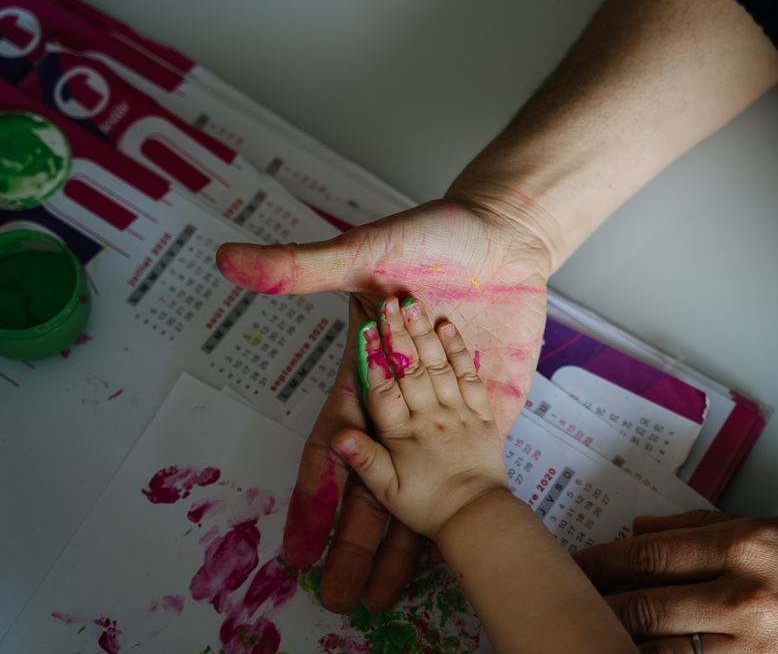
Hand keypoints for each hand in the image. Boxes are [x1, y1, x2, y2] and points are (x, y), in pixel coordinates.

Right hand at [216, 199, 549, 611]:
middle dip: (353, 535)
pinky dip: (460, 501)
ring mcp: (445, 405)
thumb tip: (226, 260)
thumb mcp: (364, 250)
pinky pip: (468, 462)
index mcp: (365, 370)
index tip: (297, 547)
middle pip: (372, 478)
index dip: (314, 496)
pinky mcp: (488, 403)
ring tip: (384, 588)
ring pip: (417, 481)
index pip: (333, 446)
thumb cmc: (430, 236)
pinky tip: (453, 541)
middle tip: (338, 590)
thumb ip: (302, 266)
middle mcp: (402, 396)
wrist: (504, 235)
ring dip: (400, 534)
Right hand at [331, 295, 509, 539]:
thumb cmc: (431, 507)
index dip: (373, 358)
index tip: (366, 330)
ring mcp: (458, 411)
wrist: (480, 517)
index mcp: (403, 434)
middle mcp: (430, 416)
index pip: (383, 389)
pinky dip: (458, 350)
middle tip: (389, 302)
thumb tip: (338, 436)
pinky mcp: (482, 413)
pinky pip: (469, 376)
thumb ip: (364, 459)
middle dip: (397, 334)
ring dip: (424, 333)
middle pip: (410, 368)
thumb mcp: (388, 491)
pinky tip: (448, 328)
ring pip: (438, 366)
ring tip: (413, 305)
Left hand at [572, 510, 777, 652]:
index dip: (601, 560)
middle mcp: (744, 597)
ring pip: (660, 651)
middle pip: (643, 606)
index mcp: (747, 544)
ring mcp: (754, 649)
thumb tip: (646, 527)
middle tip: (560, 600)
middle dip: (595, 604)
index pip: (650, 553)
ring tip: (587, 632)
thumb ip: (707, 527)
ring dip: (620, 642)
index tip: (572, 562)